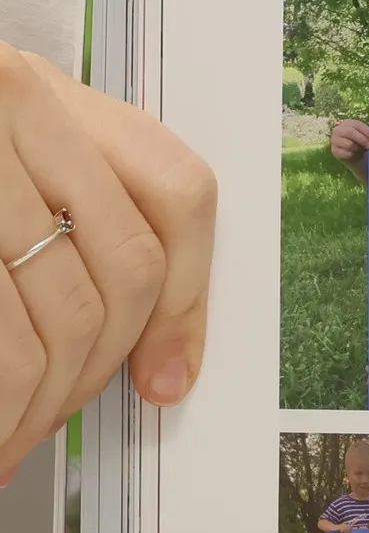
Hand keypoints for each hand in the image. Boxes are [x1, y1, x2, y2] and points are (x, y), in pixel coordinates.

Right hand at [0, 45, 215, 483]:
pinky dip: (1, 402)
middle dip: (96, 369)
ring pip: (60, 314)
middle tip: (54, 419)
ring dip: (38, 401)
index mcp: (43, 93)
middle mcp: (11, 109)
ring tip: (10, 439)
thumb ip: (69, 210)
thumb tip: (149, 348)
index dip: (185, 300)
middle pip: (124, 270)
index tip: (166, 375)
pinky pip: (0, 337)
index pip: (177, 194)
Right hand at [330, 119, 368, 161]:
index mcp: (347, 123)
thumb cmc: (360, 142)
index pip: (357, 124)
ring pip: (348, 144)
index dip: (366, 131)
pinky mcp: (334, 150)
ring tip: (361, 149)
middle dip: (362, 139)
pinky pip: (346, 153)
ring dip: (358, 148)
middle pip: (350, 132)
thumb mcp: (364, 135)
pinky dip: (353, 154)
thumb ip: (367, 134)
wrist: (354, 154)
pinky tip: (354, 154)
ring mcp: (334, 140)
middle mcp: (338, 130)